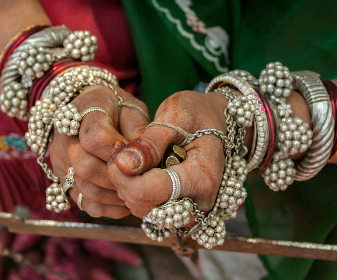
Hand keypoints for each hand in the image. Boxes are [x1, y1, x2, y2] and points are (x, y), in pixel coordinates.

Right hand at [50, 84, 149, 217]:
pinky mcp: (65, 180)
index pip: (94, 138)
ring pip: (84, 189)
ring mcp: (61, 161)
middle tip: (141, 177)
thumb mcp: (133, 110)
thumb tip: (149, 160)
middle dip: (119, 176)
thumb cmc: (118, 108)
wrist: (91, 110)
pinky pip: (84, 203)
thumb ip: (139, 131)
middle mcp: (65, 138)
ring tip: (137, 190)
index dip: (120, 151)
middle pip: (86, 167)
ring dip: (115, 194)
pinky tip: (126, 200)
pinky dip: (109, 207)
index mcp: (84, 112)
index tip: (136, 153)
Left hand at [107, 90, 238, 217]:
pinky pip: (152, 208)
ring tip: (134, 158)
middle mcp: (200, 202)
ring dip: (130, 186)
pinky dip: (139, 191)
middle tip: (123, 152)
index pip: (147, 192)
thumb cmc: (199, 113)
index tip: (117, 151)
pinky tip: (141, 170)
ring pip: (145, 210)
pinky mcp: (184, 208)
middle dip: (125, 181)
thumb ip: (149, 143)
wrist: (218, 120)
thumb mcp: (175, 117)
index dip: (122, 176)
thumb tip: (123, 164)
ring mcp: (193, 209)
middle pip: (144, 206)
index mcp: (201, 179)